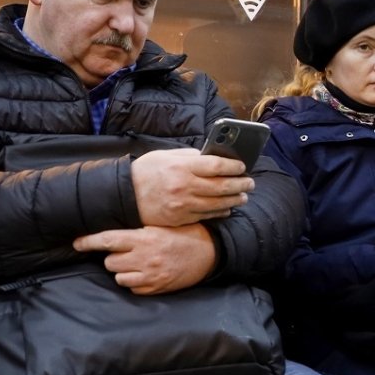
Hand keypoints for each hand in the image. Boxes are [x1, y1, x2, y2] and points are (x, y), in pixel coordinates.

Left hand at [73, 224, 216, 294]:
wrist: (210, 254)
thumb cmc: (186, 235)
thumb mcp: (163, 225)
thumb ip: (139, 229)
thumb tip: (113, 232)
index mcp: (145, 238)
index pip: (108, 240)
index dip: (89, 242)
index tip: (76, 243)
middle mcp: (145, 258)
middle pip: (110, 262)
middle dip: (114, 257)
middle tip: (127, 252)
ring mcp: (150, 276)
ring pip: (119, 277)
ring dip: (123, 271)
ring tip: (138, 263)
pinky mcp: (156, 288)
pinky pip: (133, 288)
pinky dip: (135, 282)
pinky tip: (146, 273)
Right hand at [131, 149, 253, 226]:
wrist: (124, 196)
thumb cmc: (146, 172)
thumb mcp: (166, 156)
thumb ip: (190, 156)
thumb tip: (213, 155)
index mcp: (182, 167)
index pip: (217, 166)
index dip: (234, 167)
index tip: (242, 166)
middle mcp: (185, 187)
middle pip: (222, 186)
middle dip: (240, 184)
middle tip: (250, 182)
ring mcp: (183, 205)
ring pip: (218, 204)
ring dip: (235, 199)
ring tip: (243, 196)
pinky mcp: (181, 219)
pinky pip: (207, 216)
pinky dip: (221, 211)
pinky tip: (227, 207)